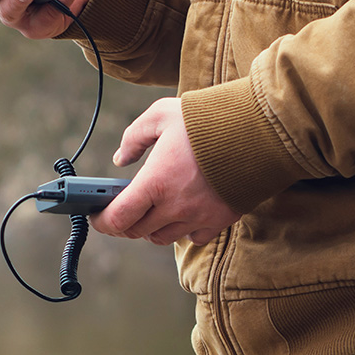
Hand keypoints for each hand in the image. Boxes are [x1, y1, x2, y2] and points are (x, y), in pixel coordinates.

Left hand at [90, 98, 241, 245]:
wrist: (258, 131)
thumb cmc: (207, 120)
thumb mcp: (161, 115)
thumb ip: (134, 137)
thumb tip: (120, 159)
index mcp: (155, 182)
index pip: (118, 217)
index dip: (102, 221)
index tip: (96, 216)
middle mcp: (175, 207)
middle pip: (137, 232)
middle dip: (123, 225)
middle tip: (119, 212)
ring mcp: (198, 217)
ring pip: (163, 238)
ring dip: (150, 229)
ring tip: (148, 213)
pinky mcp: (219, 220)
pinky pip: (193, 238)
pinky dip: (182, 231)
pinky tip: (181, 214)